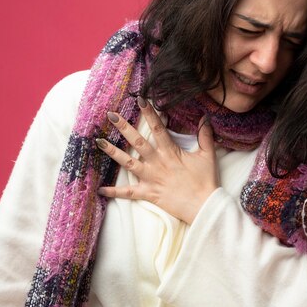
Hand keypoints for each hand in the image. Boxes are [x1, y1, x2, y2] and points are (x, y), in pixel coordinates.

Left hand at [96, 97, 219, 223]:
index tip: (140, 99)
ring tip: (99, 142)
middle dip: (123, 127)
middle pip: (137, 142)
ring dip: (112, 152)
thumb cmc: (206, 181)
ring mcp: (151, 178)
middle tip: (110, 115)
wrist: (204, 207)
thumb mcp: (207, 155)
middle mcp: (157, 163)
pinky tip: (100, 189)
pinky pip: (128, 193)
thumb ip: (205, 135)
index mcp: (170, 152)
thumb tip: (204, 117)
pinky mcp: (148, 193)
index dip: (149, 113)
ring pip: (127, 163)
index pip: (158, 128)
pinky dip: (114, 192)